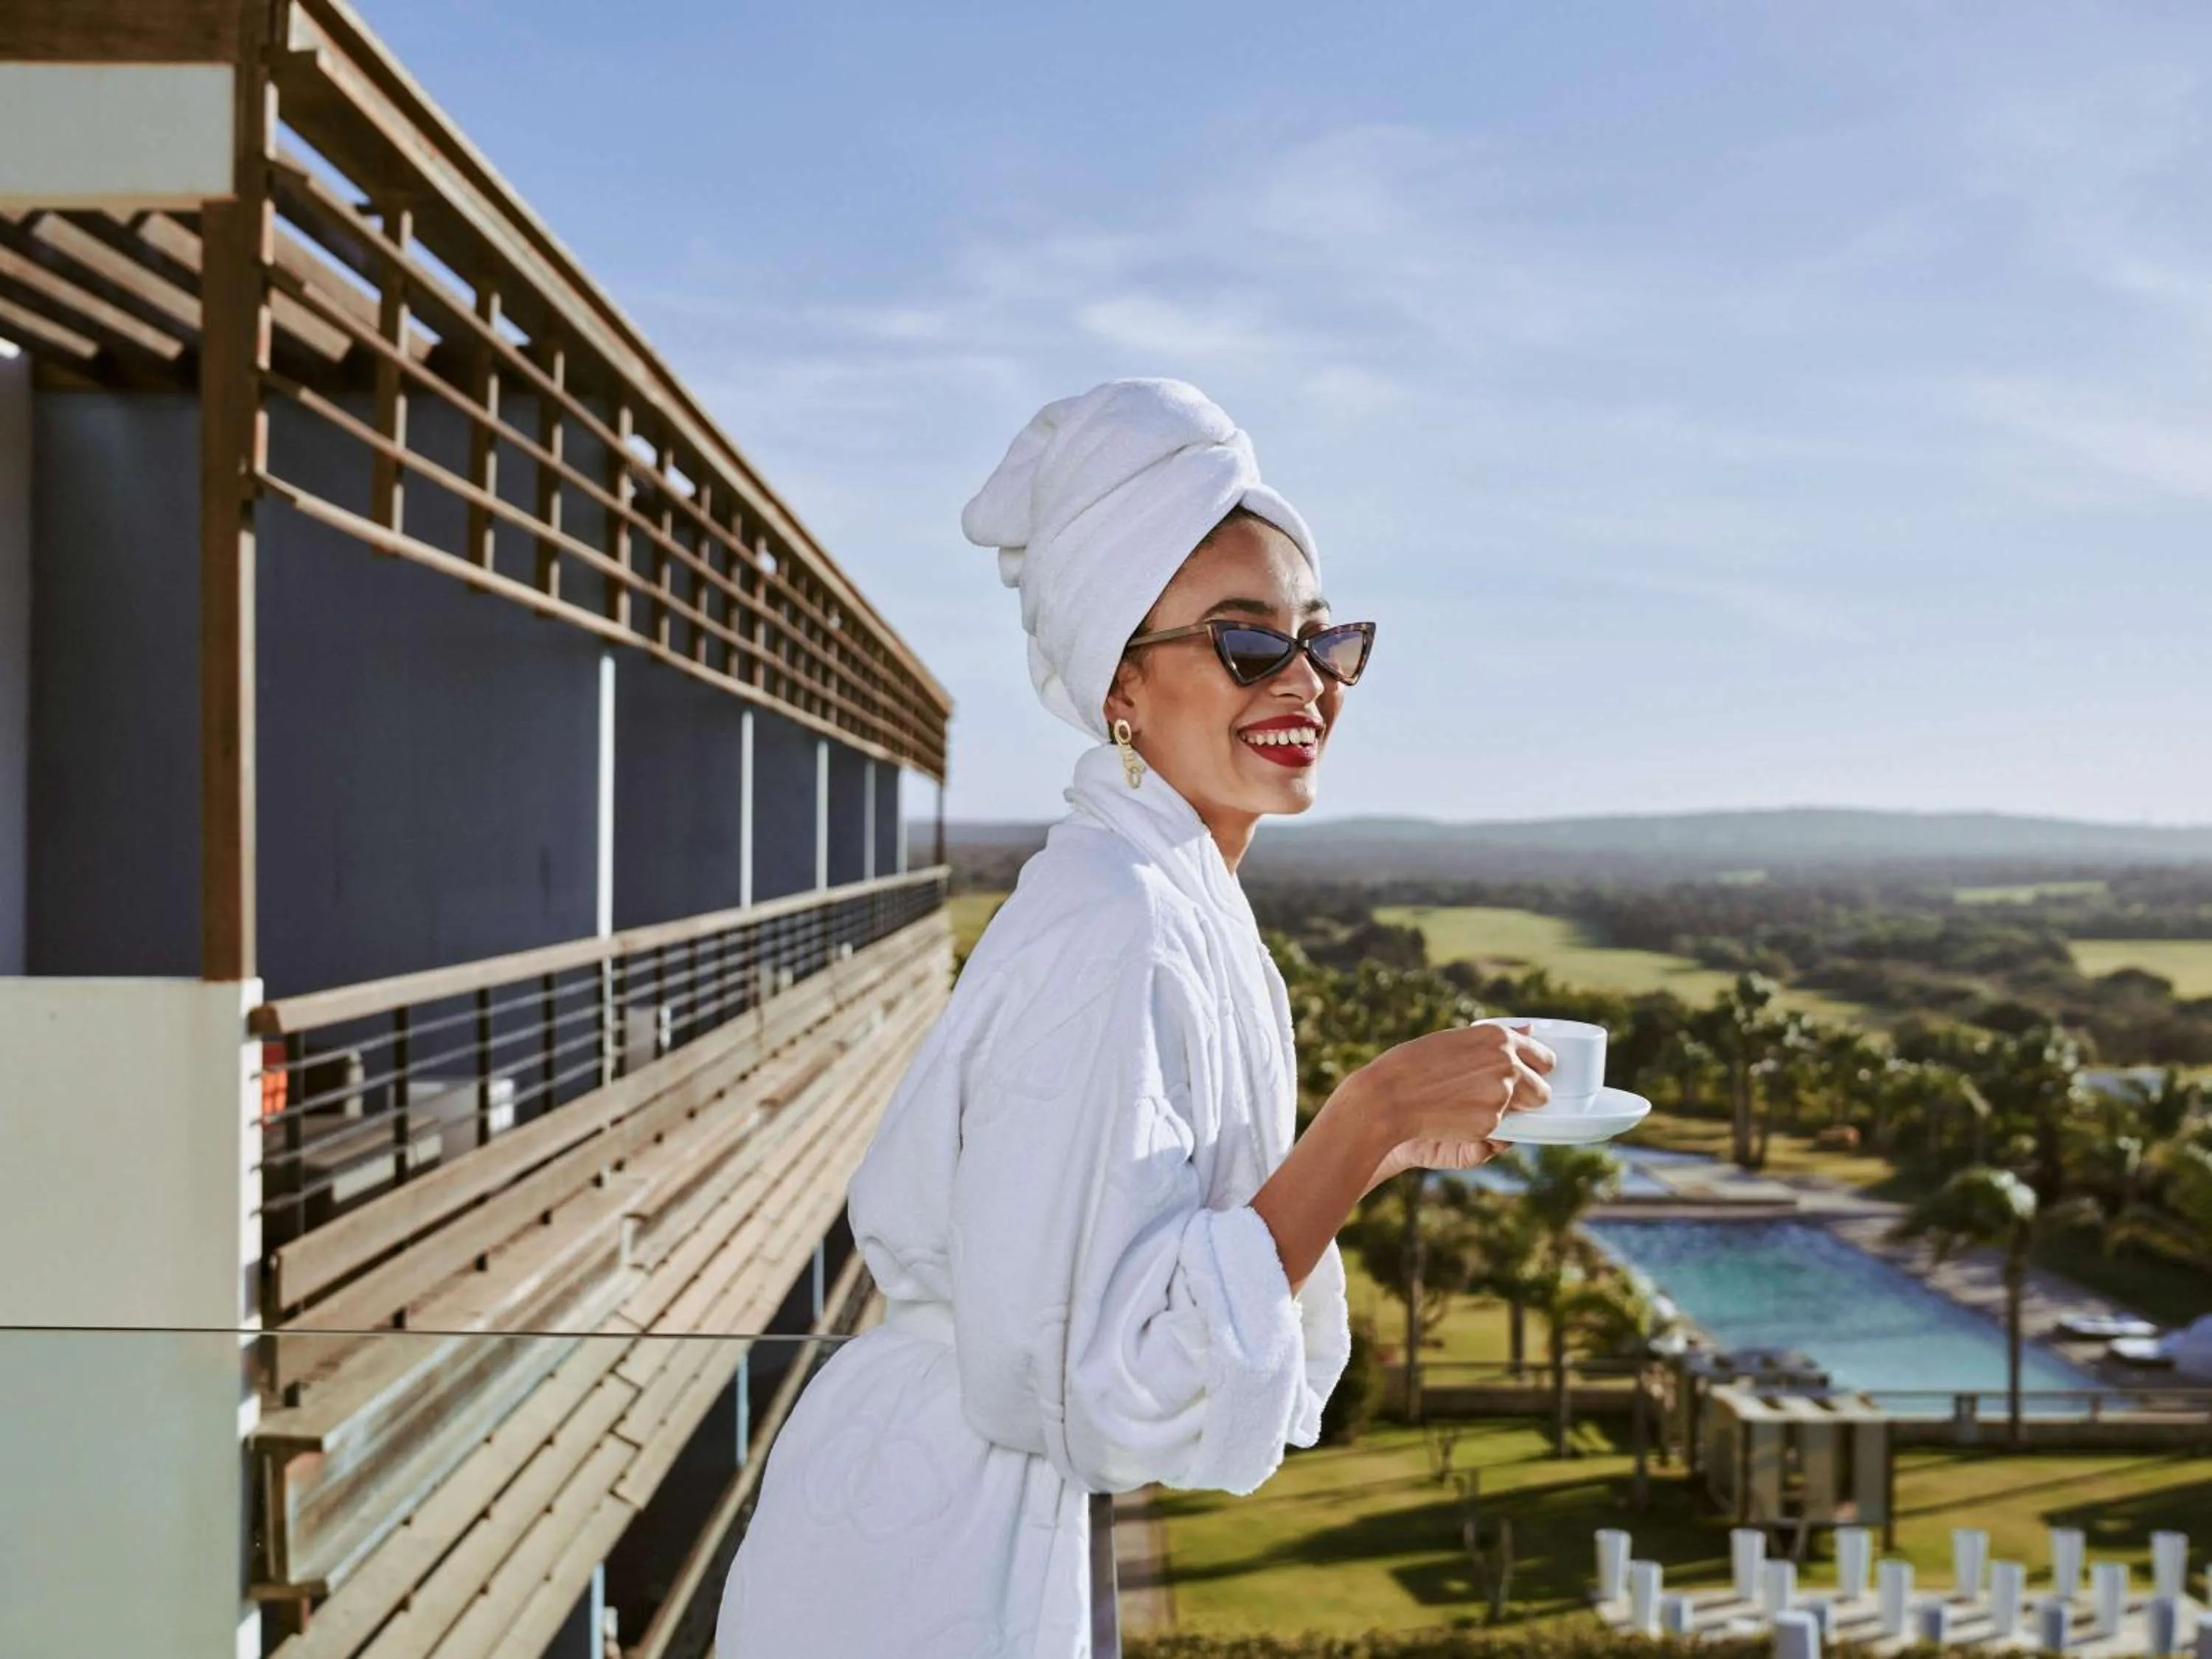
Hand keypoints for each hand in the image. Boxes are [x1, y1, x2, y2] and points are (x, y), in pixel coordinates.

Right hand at [1339, 1021, 1555, 1193]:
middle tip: (1497, 1101)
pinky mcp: (1492, 1123)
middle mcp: (1508, 1064)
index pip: (1543, 1057)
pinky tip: (1453, 1118)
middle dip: (1527, 1099)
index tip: (1532, 1076)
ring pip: (1519, 1114)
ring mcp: (1502, 1094)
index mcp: (1499, 1038)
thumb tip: (1530, 1028)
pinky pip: (1496, 1130)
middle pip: (1541, 1091)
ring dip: (1503, 1113)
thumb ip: (1496, 1039)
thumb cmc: (1414, 1065)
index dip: (1538, 1070)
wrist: (1388, 1096)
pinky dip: (1480, 1127)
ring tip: (1465, 1107)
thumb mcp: (1456, 1040)